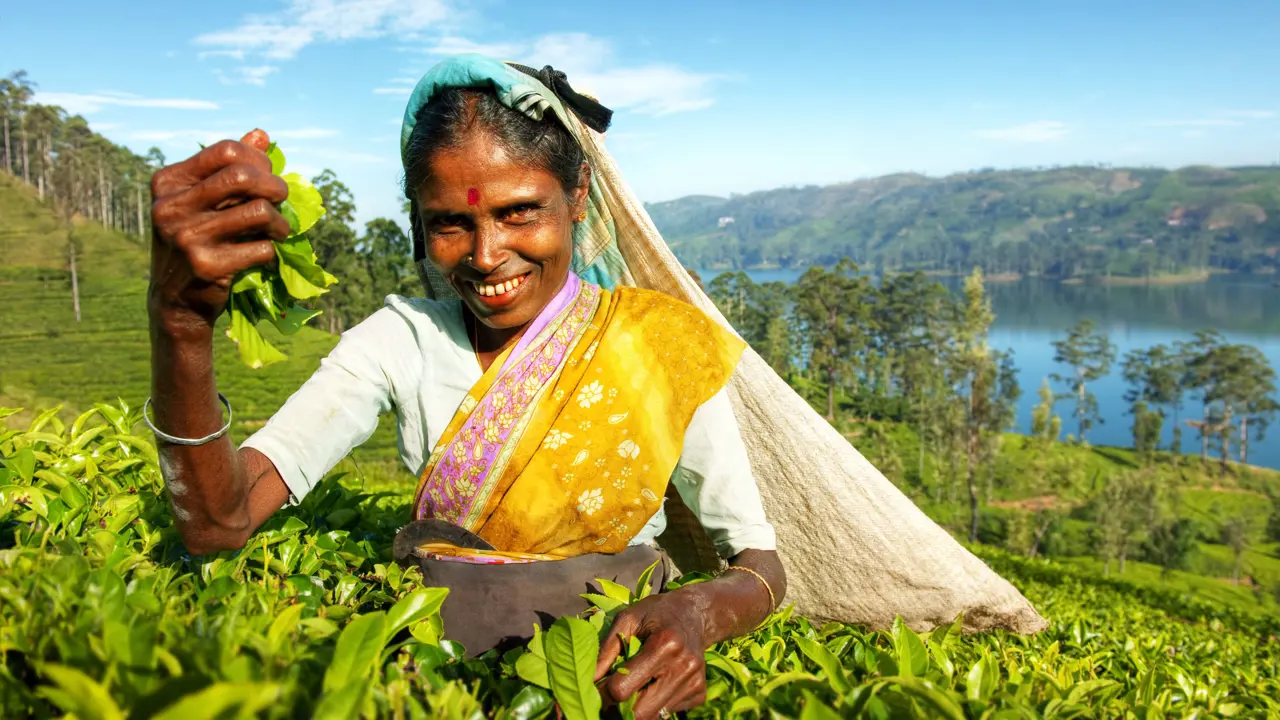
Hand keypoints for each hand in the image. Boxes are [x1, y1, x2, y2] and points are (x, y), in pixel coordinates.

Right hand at [148, 129, 290, 330]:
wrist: (176, 300)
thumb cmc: (196, 241)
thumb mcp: (201, 202)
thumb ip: (228, 168)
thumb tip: (261, 134)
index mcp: (167, 182)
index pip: (225, 151)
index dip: (258, 159)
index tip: (268, 174)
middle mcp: (170, 207)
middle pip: (243, 177)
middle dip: (275, 186)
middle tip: (282, 199)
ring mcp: (186, 237)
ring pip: (258, 212)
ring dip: (280, 223)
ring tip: (280, 231)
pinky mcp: (206, 266)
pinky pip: (261, 248)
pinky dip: (272, 251)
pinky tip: (266, 255)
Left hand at [594, 593, 708, 719]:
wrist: (695, 614)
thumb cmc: (656, 613)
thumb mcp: (628, 619)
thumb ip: (607, 649)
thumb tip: (588, 679)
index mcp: (664, 645)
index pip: (622, 688)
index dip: (602, 694)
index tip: (594, 688)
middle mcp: (683, 667)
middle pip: (640, 713)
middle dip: (619, 709)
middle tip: (610, 696)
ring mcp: (694, 684)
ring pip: (654, 717)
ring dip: (637, 708)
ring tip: (633, 688)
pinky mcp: (700, 695)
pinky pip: (668, 713)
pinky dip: (655, 705)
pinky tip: (654, 685)